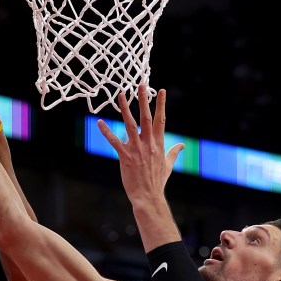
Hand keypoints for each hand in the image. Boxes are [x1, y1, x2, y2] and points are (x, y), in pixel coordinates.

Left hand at [97, 83, 183, 206]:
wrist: (148, 196)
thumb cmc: (157, 181)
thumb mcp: (168, 165)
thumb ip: (174, 153)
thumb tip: (181, 145)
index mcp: (159, 143)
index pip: (161, 119)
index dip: (161, 104)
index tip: (161, 91)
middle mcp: (148, 143)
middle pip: (146, 117)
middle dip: (144, 100)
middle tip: (141, 84)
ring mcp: (136, 149)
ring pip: (130, 124)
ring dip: (125, 108)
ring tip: (121, 95)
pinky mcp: (125, 156)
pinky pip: (114, 141)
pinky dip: (106, 131)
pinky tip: (99, 122)